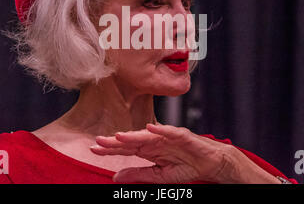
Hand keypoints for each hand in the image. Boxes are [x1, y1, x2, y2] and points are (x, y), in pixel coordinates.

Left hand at [90, 123, 279, 183]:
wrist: (210, 163)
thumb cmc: (186, 166)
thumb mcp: (158, 176)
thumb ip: (138, 174)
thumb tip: (115, 176)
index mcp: (149, 149)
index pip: (126, 148)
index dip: (110, 149)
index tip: (93, 149)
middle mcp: (155, 140)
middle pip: (132, 140)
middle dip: (115, 142)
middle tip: (97, 143)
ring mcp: (168, 136)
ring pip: (147, 135)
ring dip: (133, 135)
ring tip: (118, 136)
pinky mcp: (182, 135)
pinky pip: (170, 132)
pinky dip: (161, 130)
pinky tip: (149, 128)